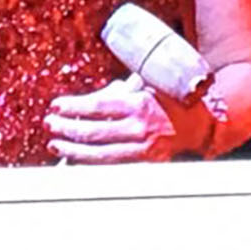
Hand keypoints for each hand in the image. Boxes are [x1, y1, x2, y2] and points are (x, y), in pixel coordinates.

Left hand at [45, 74, 210, 163]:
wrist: (201, 122)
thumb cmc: (171, 98)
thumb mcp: (147, 83)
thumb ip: (120, 89)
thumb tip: (89, 99)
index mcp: (139, 105)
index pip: (97, 108)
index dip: (73, 107)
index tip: (56, 105)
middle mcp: (139, 129)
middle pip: (94, 133)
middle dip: (66, 129)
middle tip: (49, 124)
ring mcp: (142, 150)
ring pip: (100, 155)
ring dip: (73, 150)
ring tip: (56, 144)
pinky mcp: (145, 163)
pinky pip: (113, 165)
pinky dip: (92, 163)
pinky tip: (75, 159)